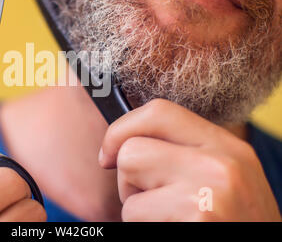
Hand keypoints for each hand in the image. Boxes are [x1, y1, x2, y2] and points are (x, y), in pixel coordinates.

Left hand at [99, 99, 280, 220]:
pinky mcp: (195, 215)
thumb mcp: (224, 179)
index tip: (108, 154)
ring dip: (134, 207)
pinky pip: (133, 215)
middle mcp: (220, 163)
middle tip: (149, 202)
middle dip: (127, 179)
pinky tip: (173, 230)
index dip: (121, 129)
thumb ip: (184, 154)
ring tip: (167, 218)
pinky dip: (141, 227)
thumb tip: (124, 141)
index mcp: (227, 146)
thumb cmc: (233, 223)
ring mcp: (207, 190)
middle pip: (132, 150)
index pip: (159, 112)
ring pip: (126, 182)